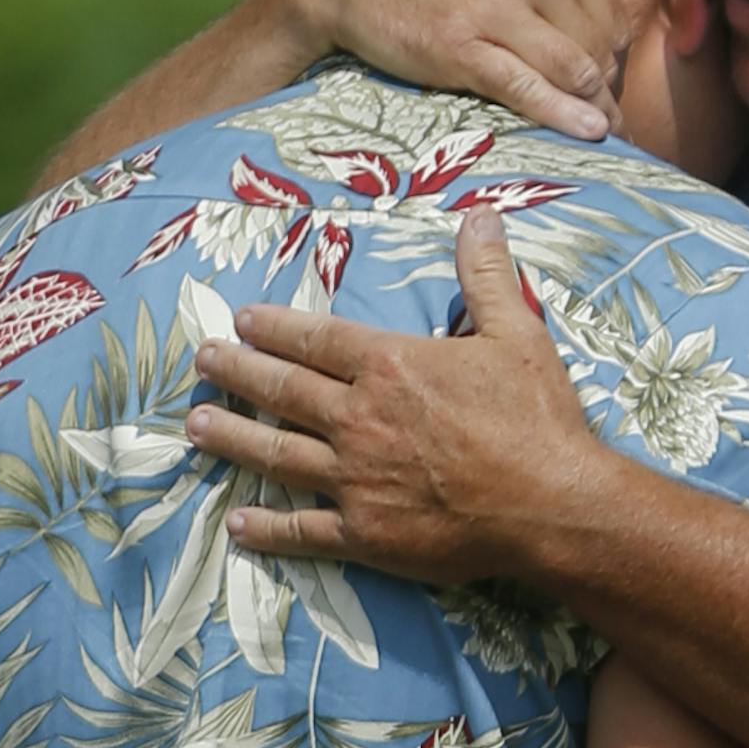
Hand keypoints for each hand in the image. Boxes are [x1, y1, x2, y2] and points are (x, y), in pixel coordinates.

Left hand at [186, 208, 607, 584]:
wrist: (553, 506)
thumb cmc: (537, 418)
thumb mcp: (518, 331)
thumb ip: (486, 273)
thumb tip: (479, 214)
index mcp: (390, 366)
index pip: (315, 339)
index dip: (275, 327)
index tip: (242, 320)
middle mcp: (359, 418)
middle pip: (282, 390)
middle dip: (237, 372)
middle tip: (203, 361)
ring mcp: (355, 479)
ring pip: (276, 454)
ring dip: (232, 437)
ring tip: (195, 426)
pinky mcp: (365, 534)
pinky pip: (303, 529)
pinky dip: (267, 527)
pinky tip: (237, 523)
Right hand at [275, 0, 627, 138]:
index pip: (610, 11)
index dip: (610, 50)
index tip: (600, 73)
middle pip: (596, 45)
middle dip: (601, 83)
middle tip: (597, 108)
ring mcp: (499, 5)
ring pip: (572, 69)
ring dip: (594, 107)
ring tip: (603, 130)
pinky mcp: (463, 46)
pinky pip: (527, 87)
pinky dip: (564, 115)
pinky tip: (590, 132)